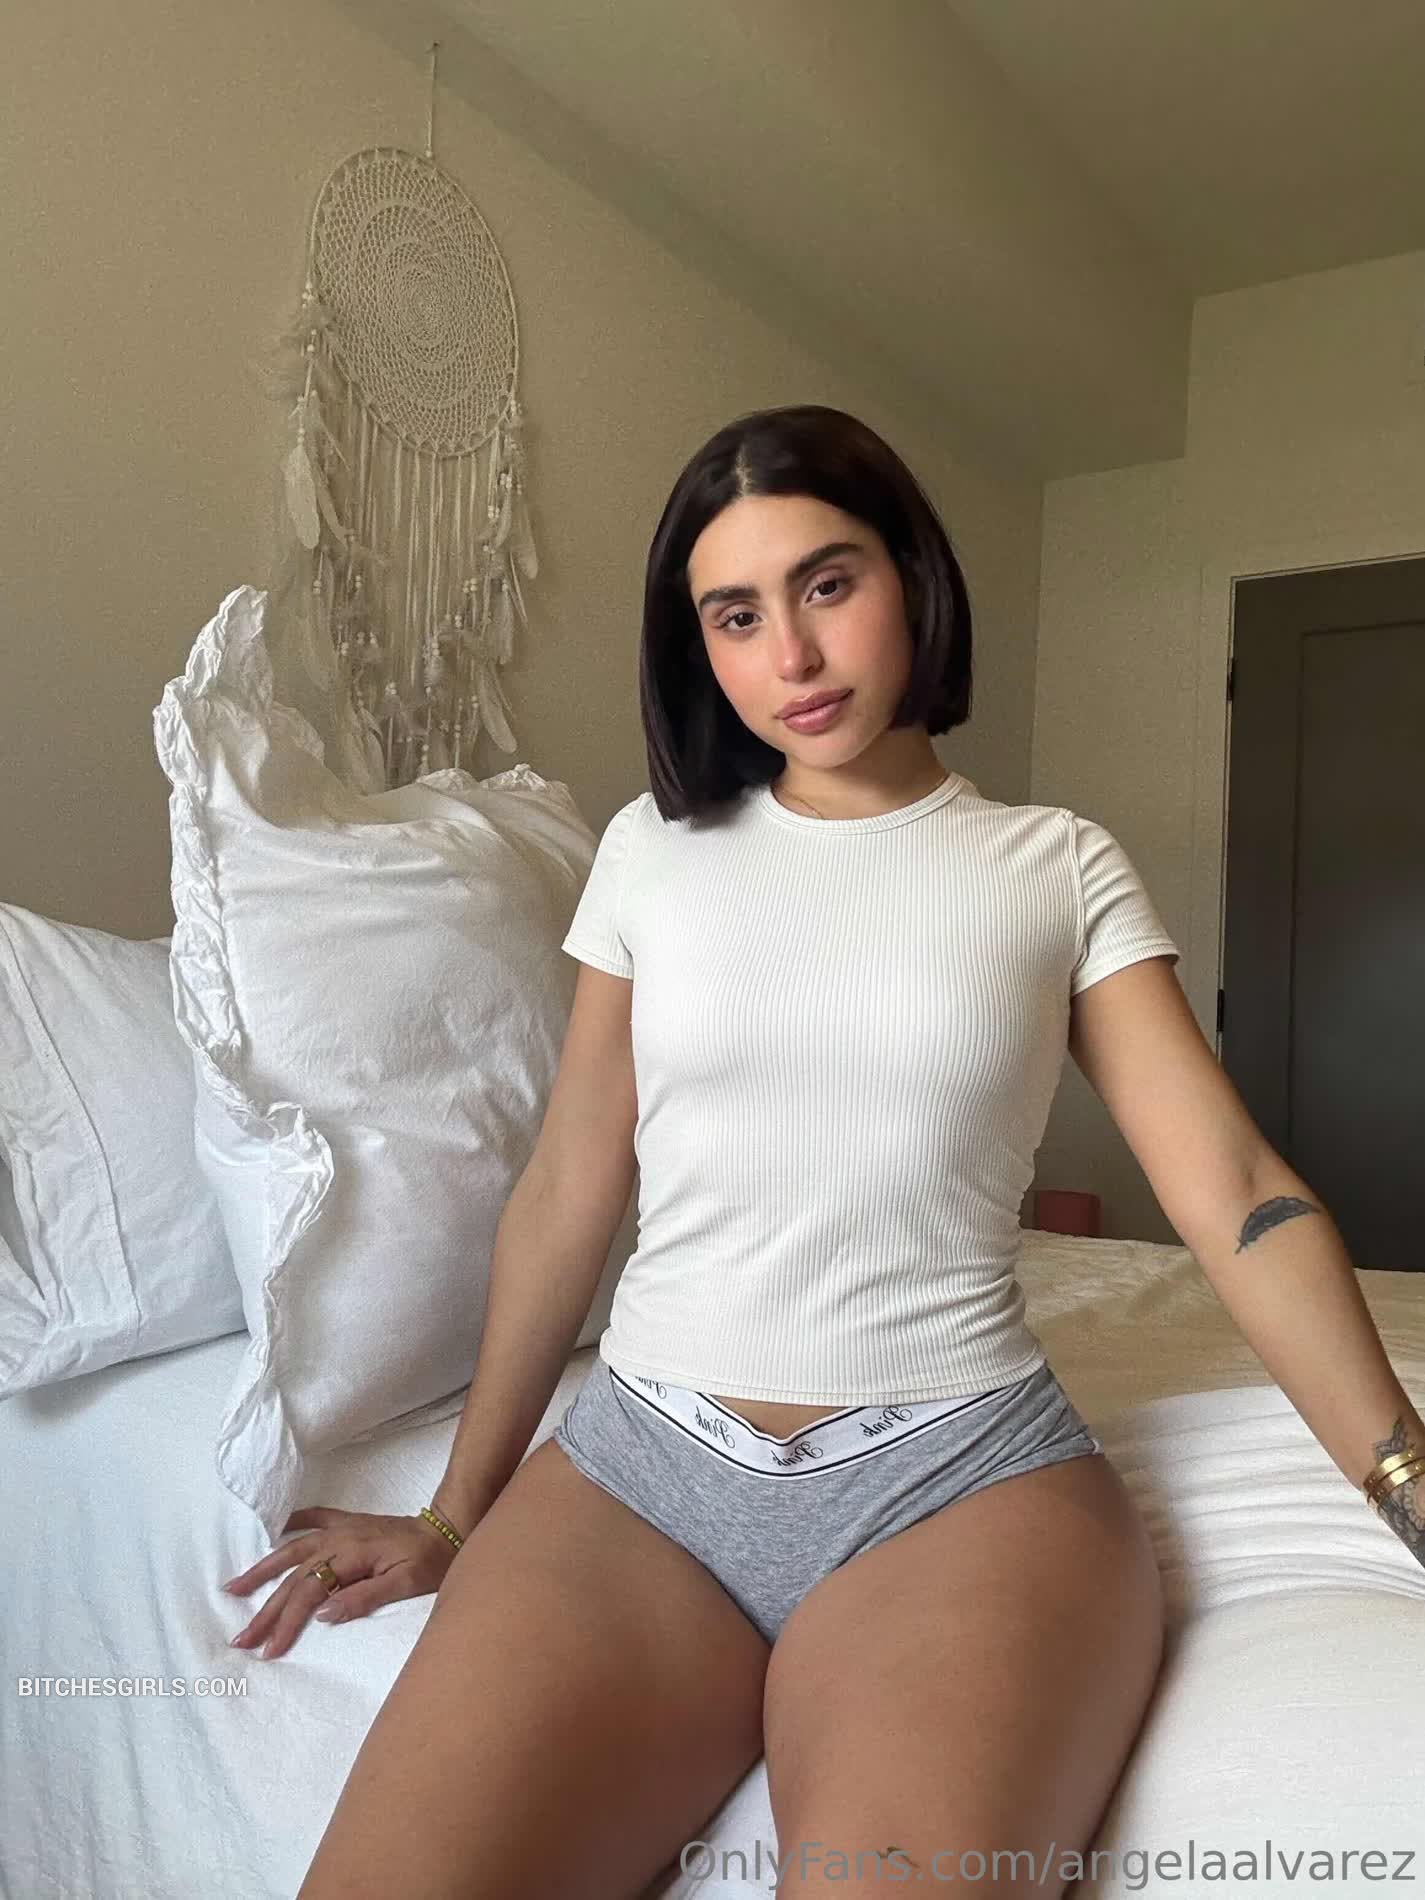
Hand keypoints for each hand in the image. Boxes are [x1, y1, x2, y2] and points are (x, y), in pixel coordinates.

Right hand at [221, 1506, 460, 1659]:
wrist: (448, 1529)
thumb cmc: (431, 1561)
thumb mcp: (406, 1584)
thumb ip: (365, 1597)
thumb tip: (324, 1614)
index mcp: (352, 1555)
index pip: (309, 1593)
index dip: (287, 1622)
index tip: (270, 1650)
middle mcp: (340, 1539)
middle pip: (294, 1577)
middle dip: (266, 1609)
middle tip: (241, 1639)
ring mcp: (342, 1529)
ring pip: (293, 1549)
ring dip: (263, 1569)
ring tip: (233, 1588)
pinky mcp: (348, 1523)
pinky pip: (313, 1518)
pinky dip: (292, 1523)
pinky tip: (273, 1532)